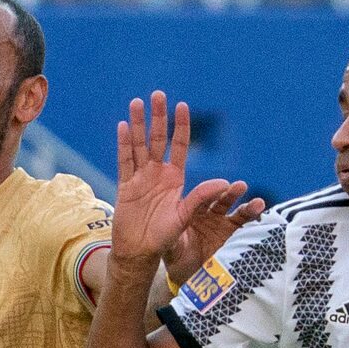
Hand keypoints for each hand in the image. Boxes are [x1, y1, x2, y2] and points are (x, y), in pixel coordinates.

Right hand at [112, 91, 251, 278]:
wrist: (140, 252)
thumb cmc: (165, 236)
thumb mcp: (186, 216)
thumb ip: (201, 197)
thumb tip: (224, 183)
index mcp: (174, 178)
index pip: (178, 145)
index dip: (180, 126)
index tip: (182, 106)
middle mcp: (157, 174)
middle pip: (156, 139)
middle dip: (157, 117)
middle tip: (158, 95)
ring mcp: (139, 178)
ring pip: (138, 145)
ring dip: (137, 124)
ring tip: (137, 103)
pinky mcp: (124, 186)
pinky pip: (124, 161)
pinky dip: (123, 144)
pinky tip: (123, 126)